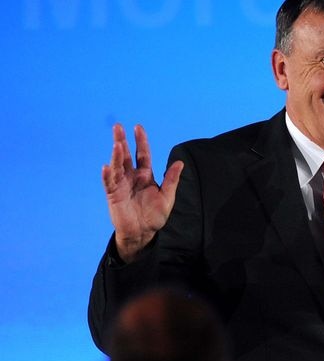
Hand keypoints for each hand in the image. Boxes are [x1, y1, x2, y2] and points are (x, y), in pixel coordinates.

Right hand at [102, 124, 182, 261]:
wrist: (143, 233)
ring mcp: (121, 185)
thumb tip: (180, 163)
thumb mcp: (167, 197)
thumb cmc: (155, 215)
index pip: (142, 154)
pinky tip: (106, 167)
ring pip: (117, 166)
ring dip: (116, 155)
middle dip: (122, 141)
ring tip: (116, 144)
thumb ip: (171, 180)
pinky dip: (107, 176)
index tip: (138, 127)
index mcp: (146, 175)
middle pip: (126, 156)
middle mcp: (132, 177)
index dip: (141, 141)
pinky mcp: (113, 196)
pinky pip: (109, 184)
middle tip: (118, 127)